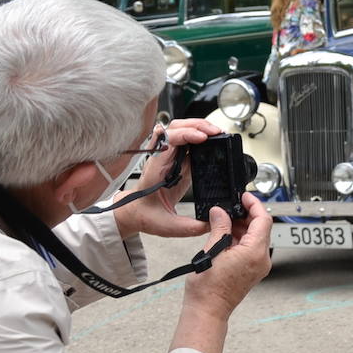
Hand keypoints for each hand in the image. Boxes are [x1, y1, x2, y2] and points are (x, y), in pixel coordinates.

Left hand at [115, 118, 220, 238]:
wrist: (136, 213)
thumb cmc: (145, 215)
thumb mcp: (167, 225)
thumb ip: (189, 227)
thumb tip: (211, 223)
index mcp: (157, 168)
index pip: (169, 140)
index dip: (187, 134)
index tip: (202, 138)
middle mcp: (163, 159)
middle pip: (177, 127)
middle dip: (197, 125)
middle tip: (216, 132)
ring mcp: (170, 158)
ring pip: (182, 130)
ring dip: (199, 127)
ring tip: (216, 134)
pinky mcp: (178, 161)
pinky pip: (188, 142)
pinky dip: (200, 137)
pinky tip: (212, 142)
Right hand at [174, 195, 272, 352]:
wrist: (208, 310)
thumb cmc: (208, 288)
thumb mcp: (212, 251)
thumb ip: (220, 227)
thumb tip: (220, 212)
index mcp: (255, 252)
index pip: (263, 220)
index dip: (254, 204)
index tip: (244, 196)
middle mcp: (262, 259)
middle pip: (262, 228)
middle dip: (246, 215)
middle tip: (229, 209)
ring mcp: (259, 266)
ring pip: (256, 238)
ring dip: (242, 227)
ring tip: (223, 223)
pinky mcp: (252, 271)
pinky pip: (251, 249)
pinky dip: (241, 239)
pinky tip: (226, 236)